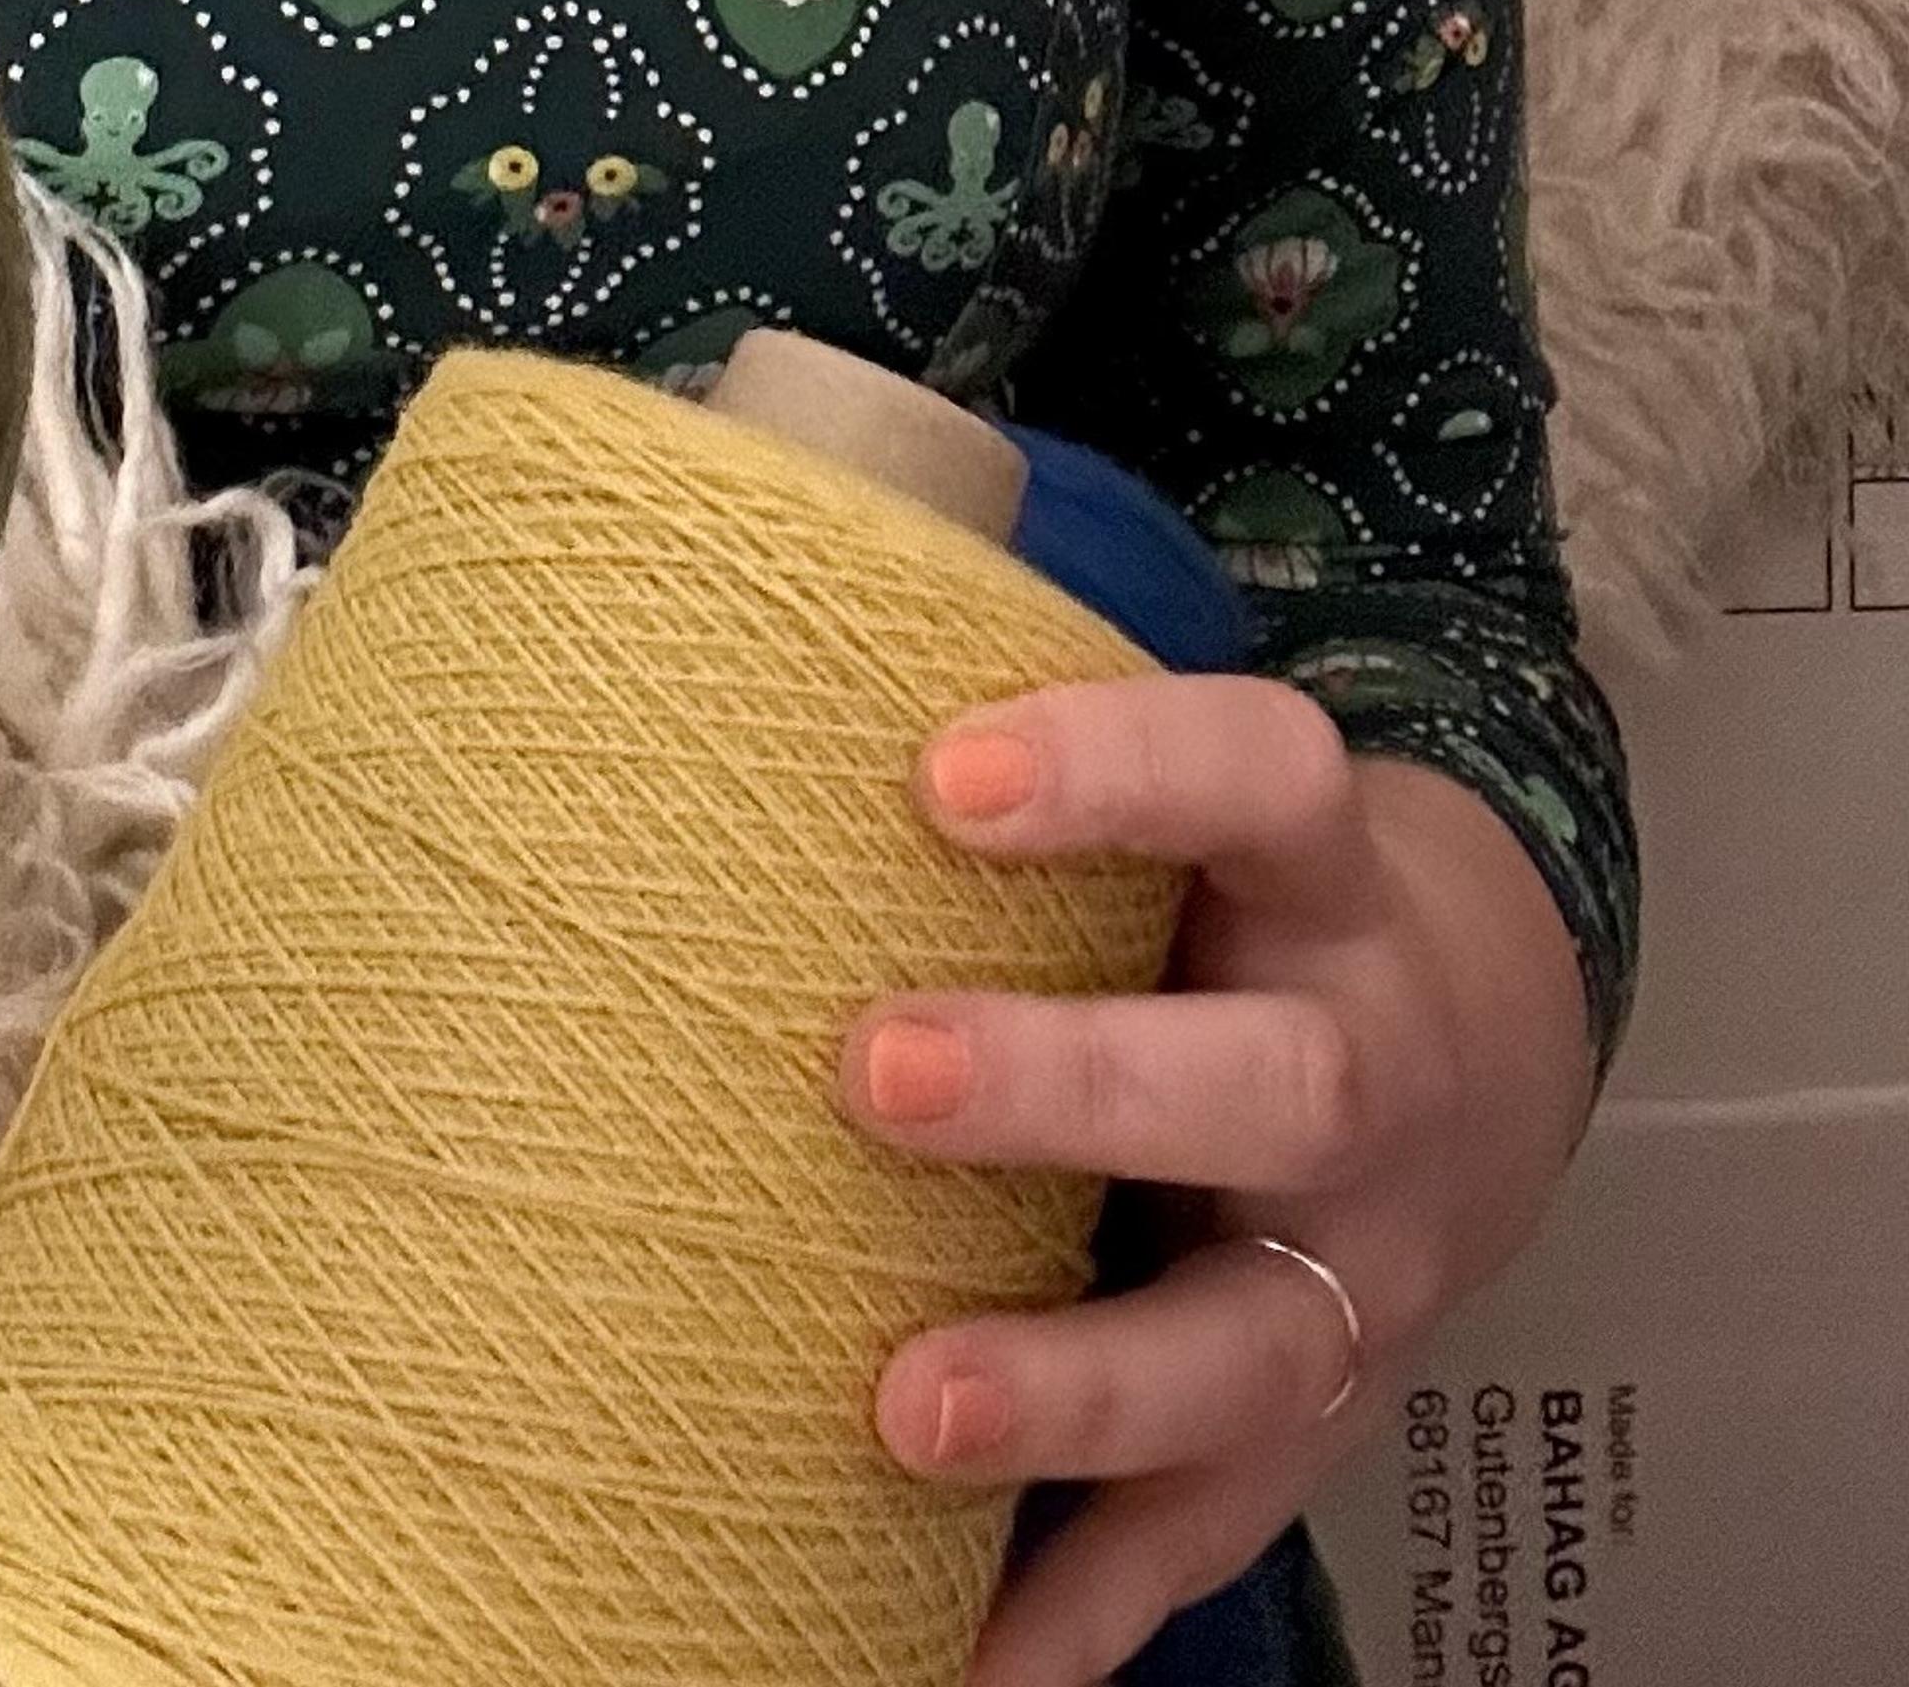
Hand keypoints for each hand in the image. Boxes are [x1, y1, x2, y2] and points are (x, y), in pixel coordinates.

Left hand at [836, 672, 1596, 1686]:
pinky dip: (1082, 1606)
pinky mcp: (1319, 1422)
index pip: (1261, 778)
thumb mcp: (1204, 792)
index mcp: (1325, 878)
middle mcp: (1369, 1068)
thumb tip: (747, 641)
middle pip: (1276, 1080)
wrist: (1479, 1041)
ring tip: (900, 1407)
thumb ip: (1032, 750)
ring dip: (1076, 1385)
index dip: (1121, 767)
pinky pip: (1210, 1535)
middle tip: (871, 1070)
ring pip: (1252, 1341)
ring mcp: (1358, 1269)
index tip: (939, 774)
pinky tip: (956, 1657)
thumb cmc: (1245, 895)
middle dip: (1076, 1087)